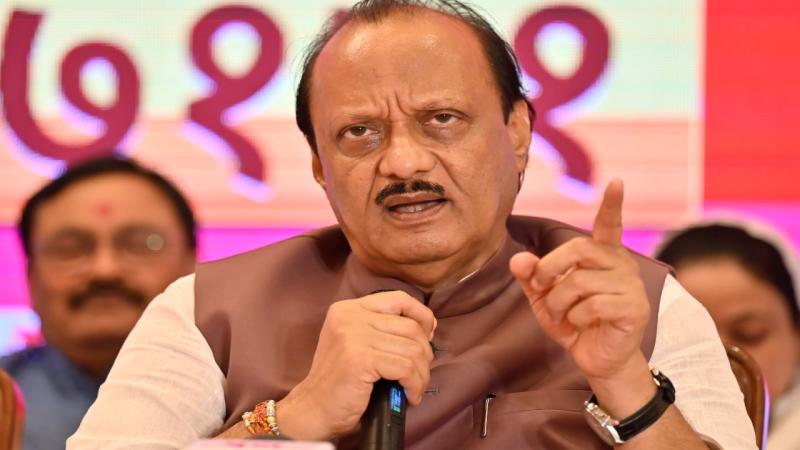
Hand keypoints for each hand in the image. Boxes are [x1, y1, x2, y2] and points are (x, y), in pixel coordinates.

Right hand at [277, 291, 435, 440]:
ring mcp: (354, 336)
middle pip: (410, 326)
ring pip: (412, 349)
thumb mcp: (358, 343)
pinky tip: (410, 396)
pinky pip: (405, 367)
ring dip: (421, 374)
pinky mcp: (360, 359)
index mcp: (349, 309)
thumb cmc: (341, 381)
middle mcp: (350, 316)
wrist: (314, 409)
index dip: (421, 316)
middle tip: (420, 374)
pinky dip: (414, 384)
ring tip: (415, 388)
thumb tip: (430, 326)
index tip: (427, 338)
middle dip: (424, 354)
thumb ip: (385, 329)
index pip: (399, 299)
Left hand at [509, 180, 654, 415]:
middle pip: (578, 249)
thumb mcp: (545, 298)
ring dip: (559, 302)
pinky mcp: (634, 308)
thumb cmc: (574, 323)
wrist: (597, 360)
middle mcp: (621, 265)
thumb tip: (518, 258)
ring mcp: (632, 286)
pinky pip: (592, 305)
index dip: (612, 205)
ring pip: (580, 281)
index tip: (617, 182)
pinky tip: (582, 325)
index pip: (609, 225)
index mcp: (603, 256)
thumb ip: (532, 276)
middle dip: (550, 268)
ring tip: (562, 315)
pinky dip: (575, 318)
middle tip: (541, 287)